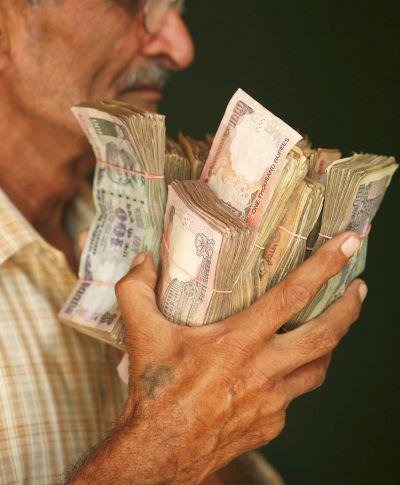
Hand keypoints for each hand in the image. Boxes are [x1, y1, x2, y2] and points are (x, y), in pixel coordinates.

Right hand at [112, 231, 364, 482]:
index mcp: (238, 342)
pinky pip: (294, 396)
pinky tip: (286, 369)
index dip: (325, 266)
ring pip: (319, 367)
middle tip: (359, 286)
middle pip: (324, 334)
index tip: (348, 244)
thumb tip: (142, 260)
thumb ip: (136, 291)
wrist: (160, 455)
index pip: (293, 295)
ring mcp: (273, 400)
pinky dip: (296, 376)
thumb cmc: (155, 393)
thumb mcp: (141, 334)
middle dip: (349, 307)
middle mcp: (264, 369)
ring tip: (335, 323)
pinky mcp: (272, 423)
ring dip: (332, 342)